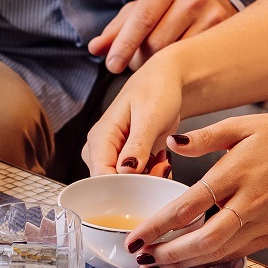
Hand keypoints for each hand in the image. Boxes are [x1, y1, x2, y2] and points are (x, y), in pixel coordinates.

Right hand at [81, 55, 185, 175]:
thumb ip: (137, 145)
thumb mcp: (150, 116)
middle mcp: (101, 148)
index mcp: (100, 136)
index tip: (148, 182)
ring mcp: (113, 154)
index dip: (123, 186)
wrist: (166, 81)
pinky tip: (162, 162)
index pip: (100, 175)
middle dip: (139, 184)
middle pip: (111, 183)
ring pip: (125, 184)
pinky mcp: (127, 158)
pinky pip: (136, 178)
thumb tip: (125, 170)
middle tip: (162, 167)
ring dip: (148, 180)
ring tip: (164, 161)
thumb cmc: (156, 90)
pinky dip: (151, 176)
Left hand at [88, 0, 234, 73]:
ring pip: (176, 55)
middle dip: (141, 58)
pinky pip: (193, 60)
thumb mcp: (141, 11)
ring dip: (159, 65)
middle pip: (157, 42)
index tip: (112, 66)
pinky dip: (179, 67)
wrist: (213, 4)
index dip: (124, 45)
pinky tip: (178, 62)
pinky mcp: (224, 32)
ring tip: (159, 59)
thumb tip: (94, 48)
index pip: (142, 18)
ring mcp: (212, 13)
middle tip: (140, 60)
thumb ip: (116, 30)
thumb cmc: (167, 10)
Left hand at [124, 112, 267, 267]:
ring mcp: (265, 222)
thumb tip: (172, 143)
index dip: (158, 227)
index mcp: (237, 172)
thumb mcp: (245, 124)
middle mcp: (250, 202)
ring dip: (186, 264)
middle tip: (143, 261)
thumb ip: (206, 137)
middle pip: (202, 241)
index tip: (135, 237)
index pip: (188, 206)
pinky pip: (238, 253)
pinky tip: (192, 263)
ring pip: (220, 253)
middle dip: (168, 255)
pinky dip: (213, 261)